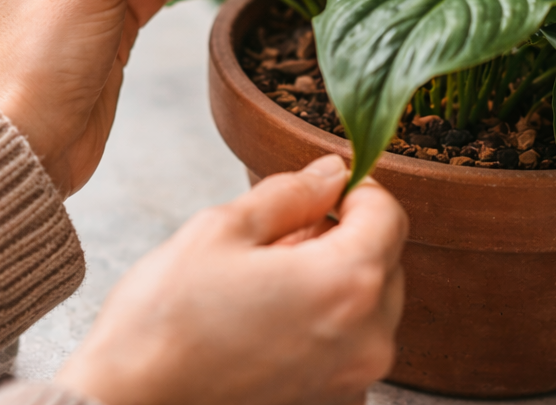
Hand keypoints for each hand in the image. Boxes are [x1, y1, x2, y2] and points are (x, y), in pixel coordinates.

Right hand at [55, 155, 407, 404]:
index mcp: (346, 284)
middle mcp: (367, 341)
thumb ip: (291, 193)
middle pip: (385, 262)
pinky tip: (266, 324)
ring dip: (332, 281)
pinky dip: (322, 325)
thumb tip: (331, 172)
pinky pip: (348, 348)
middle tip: (277, 237)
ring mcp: (352, 384)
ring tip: (265, 283)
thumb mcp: (223, 228)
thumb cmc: (166, 319)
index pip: (388, 214)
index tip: (319, 190)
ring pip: (368, 306)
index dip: (355, 189)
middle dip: (342, 236)